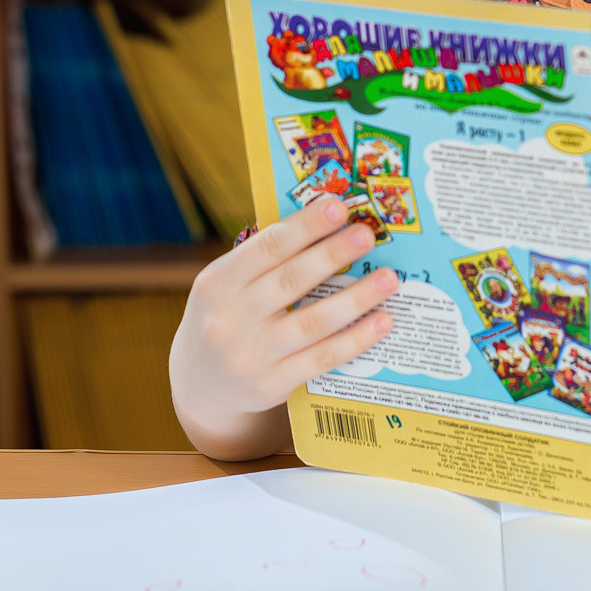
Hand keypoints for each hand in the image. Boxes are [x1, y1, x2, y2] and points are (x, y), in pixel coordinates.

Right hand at [170, 197, 397, 460]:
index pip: (267, 247)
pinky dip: (355, 339)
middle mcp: (230, 318)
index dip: (305, 226)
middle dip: (332, 254)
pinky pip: (322, 358)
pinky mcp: (272, 384)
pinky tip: (382, 322)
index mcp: (218, 282)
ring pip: (313, 322)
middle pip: (291, 281)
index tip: (339, 206)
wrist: (201, 384)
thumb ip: (265, 261)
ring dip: (356, 298)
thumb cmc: (227, 317)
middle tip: (367, 235)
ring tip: (389, 278)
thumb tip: (329, 226)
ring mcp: (251, 354)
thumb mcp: (227, 285)